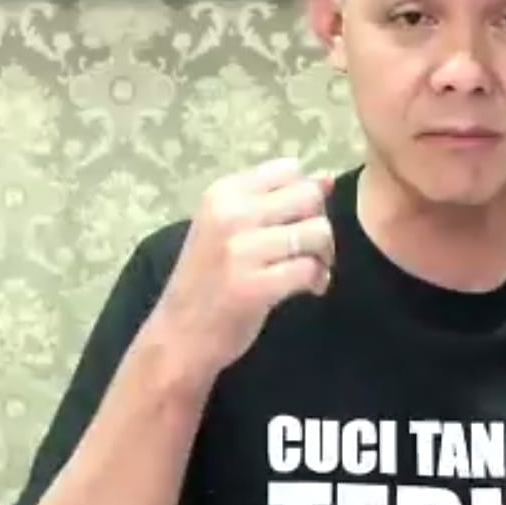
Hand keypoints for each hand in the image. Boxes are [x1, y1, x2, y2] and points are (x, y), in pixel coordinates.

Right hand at [152, 158, 334, 378]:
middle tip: (310, 250)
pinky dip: (318, 280)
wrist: (179, 335)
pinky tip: (309, 289)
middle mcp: (230, 214)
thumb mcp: (230, 228)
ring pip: (317, 232)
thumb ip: (276, 201)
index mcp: (223, 193)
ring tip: (310, 271)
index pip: (290, 169)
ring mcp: (240, 250)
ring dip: (324, 254)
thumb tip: (326, 179)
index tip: (296, 223)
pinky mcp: (253, 286)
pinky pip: (310, 268)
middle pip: (310, 196)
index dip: (305, 195)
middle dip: (319, 223)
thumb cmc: (209, 279)